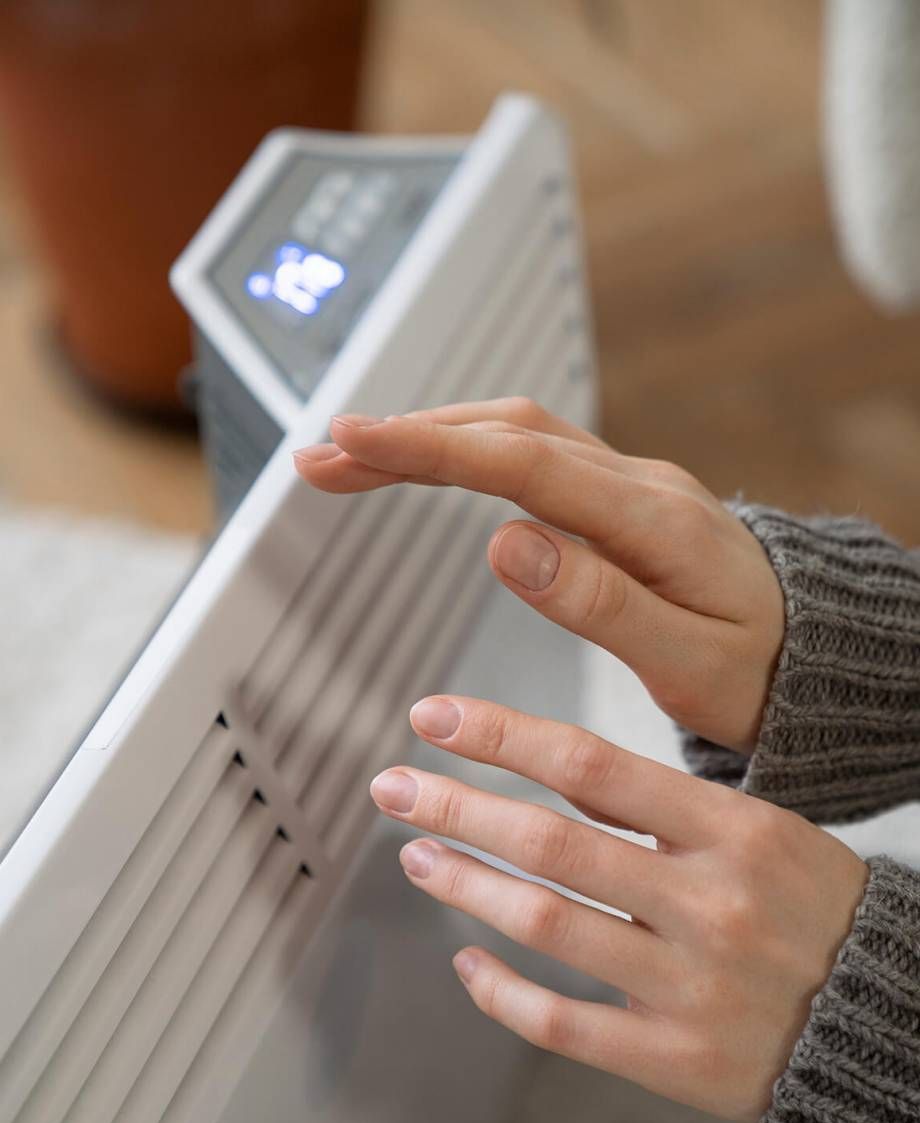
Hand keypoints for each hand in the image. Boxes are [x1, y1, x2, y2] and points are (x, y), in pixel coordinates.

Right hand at [294, 398, 784, 753]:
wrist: (817, 655)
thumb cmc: (760, 670)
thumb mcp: (689, 662)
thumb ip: (600, 603)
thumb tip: (505, 544)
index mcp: (655, 522)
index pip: (524, 464)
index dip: (431, 451)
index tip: (353, 444)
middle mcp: (640, 485)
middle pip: (509, 431)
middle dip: (408, 435)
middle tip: (321, 455)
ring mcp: (631, 484)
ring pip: (518, 430)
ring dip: (432, 433)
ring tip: (351, 457)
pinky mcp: (621, 498)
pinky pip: (534, 451)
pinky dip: (469, 449)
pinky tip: (431, 462)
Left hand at [368, 695, 867, 1122]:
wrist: (889, 1024)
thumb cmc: (814, 913)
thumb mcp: (764, 833)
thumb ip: (665, 809)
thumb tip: (551, 769)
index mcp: (736, 830)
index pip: (592, 766)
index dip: (501, 735)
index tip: (432, 717)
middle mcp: (710, 903)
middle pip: (552, 843)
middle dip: (457, 806)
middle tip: (392, 785)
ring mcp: (690, 986)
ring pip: (545, 925)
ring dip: (465, 886)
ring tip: (419, 856)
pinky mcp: (675, 1060)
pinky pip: (560, 1023)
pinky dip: (499, 989)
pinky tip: (466, 960)